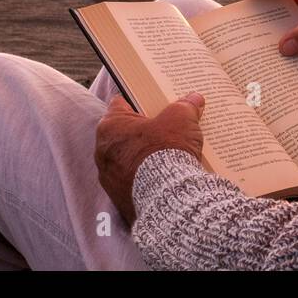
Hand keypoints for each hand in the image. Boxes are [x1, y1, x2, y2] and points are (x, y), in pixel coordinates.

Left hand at [94, 93, 205, 224]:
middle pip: (124, 133)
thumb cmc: (166, 151)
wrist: (167, 197)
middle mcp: (102, 151)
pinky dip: (143, 179)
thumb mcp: (181, 119)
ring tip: (167, 157)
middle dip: (142, 131)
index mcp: (110, 126)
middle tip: (165, 129)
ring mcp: (109, 177)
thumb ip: (185, 106)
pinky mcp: (118, 198)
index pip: (121, 104)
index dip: (140, 101)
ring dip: (141, 157)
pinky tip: (163, 178)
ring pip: (126, 159)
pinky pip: (131, 183)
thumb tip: (194, 99)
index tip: (154, 103)